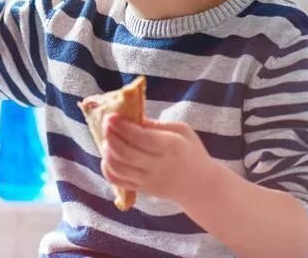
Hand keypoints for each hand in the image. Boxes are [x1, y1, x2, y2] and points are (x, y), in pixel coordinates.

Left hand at [101, 115, 217, 207]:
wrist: (201, 185)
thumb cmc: (191, 151)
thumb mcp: (181, 131)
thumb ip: (156, 124)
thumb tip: (130, 117)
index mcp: (171, 147)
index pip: (141, 138)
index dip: (122, 126)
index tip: (111, 116)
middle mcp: (159, 166)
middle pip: (125, 153)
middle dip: (110, 136)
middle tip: (106, 123)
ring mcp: (149, 181)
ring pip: (118, 168)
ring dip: (107, 152)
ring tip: (107, 139)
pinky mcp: (143, 190)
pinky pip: (118, 181)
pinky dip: (107, 168)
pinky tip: (109, 156)